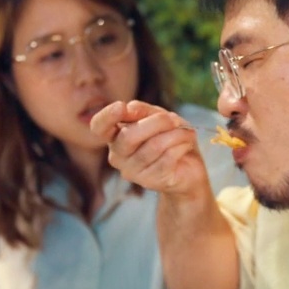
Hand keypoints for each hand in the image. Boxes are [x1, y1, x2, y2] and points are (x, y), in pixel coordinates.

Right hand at [90, 100, 209, 197]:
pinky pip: (167, 158)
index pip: (99, 127)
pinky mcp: (150, 181)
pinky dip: (181, 145)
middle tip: (174, 120)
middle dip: (156, 123)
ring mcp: (132, 171)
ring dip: (175, 134)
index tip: (120, 106)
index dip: (106, 116)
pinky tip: (186, 145)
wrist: (189, 168)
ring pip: (153, 146)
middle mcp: (118, 155)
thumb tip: (129, 108)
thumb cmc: (169, 137)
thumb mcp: (158, 117)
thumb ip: (143, 111)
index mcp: (115, 136)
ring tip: (186, 132)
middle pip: (128, 137)